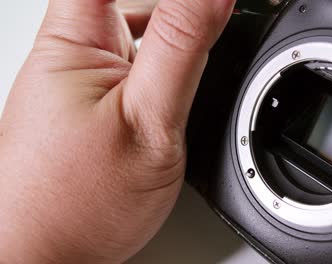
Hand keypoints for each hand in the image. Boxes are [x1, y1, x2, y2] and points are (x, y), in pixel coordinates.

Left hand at [0, 0, 233, 262]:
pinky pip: (142, 61)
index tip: (207, 9)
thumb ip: (182, 47)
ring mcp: (86, 74)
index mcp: (76, 38)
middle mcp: (74, 49)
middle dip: (185, 16)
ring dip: (180, 38)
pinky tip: (180, 90)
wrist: (50, 254)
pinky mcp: (98, 96)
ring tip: (187, 85)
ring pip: (145, 29)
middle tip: (191, 69)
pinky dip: (169, 66)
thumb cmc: (74, 204)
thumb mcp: (148, 119)